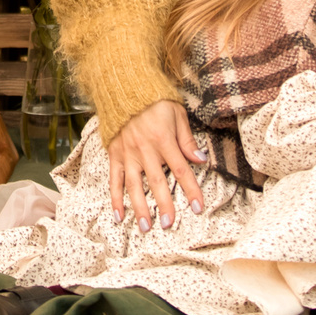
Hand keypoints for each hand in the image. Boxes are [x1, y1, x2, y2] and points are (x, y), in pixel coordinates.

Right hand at [105, 98, 206, 230]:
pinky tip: (119, 216)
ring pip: (133, 185)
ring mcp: (127, 153)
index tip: (197, 207)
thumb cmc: (155, 101)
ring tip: (145, 227)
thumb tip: (201, 160)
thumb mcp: (177, 114)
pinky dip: (115, 198)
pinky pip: (114, 179)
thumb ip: (187, 140)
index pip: (180, 169)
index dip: (190, 189)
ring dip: (139, 208)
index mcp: (163, 139)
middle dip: (163, 205)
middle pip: (156, 181)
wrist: (124, 87)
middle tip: (168, 224)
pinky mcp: (114, 154)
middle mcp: (145, 149)